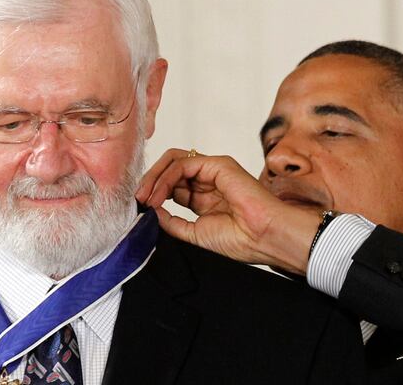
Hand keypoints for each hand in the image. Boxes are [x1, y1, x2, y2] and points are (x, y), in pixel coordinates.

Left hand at [136, 148, 320, 274]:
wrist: (263, 238)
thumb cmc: (240, 240)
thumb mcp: (194, 233)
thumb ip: (172, 221)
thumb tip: (151, 210)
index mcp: (205, 198)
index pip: (172, 186)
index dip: (154, 193)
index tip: (141, 208)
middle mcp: (208, 181)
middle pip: (170, 170)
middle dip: (150, 182)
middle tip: (139, 199)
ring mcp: (214, 171)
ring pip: (173, 161)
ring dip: (154, 178)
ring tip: (146, 197)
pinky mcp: (218, 164)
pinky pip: (182, 164)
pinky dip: (165, 177)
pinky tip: (159, 194)